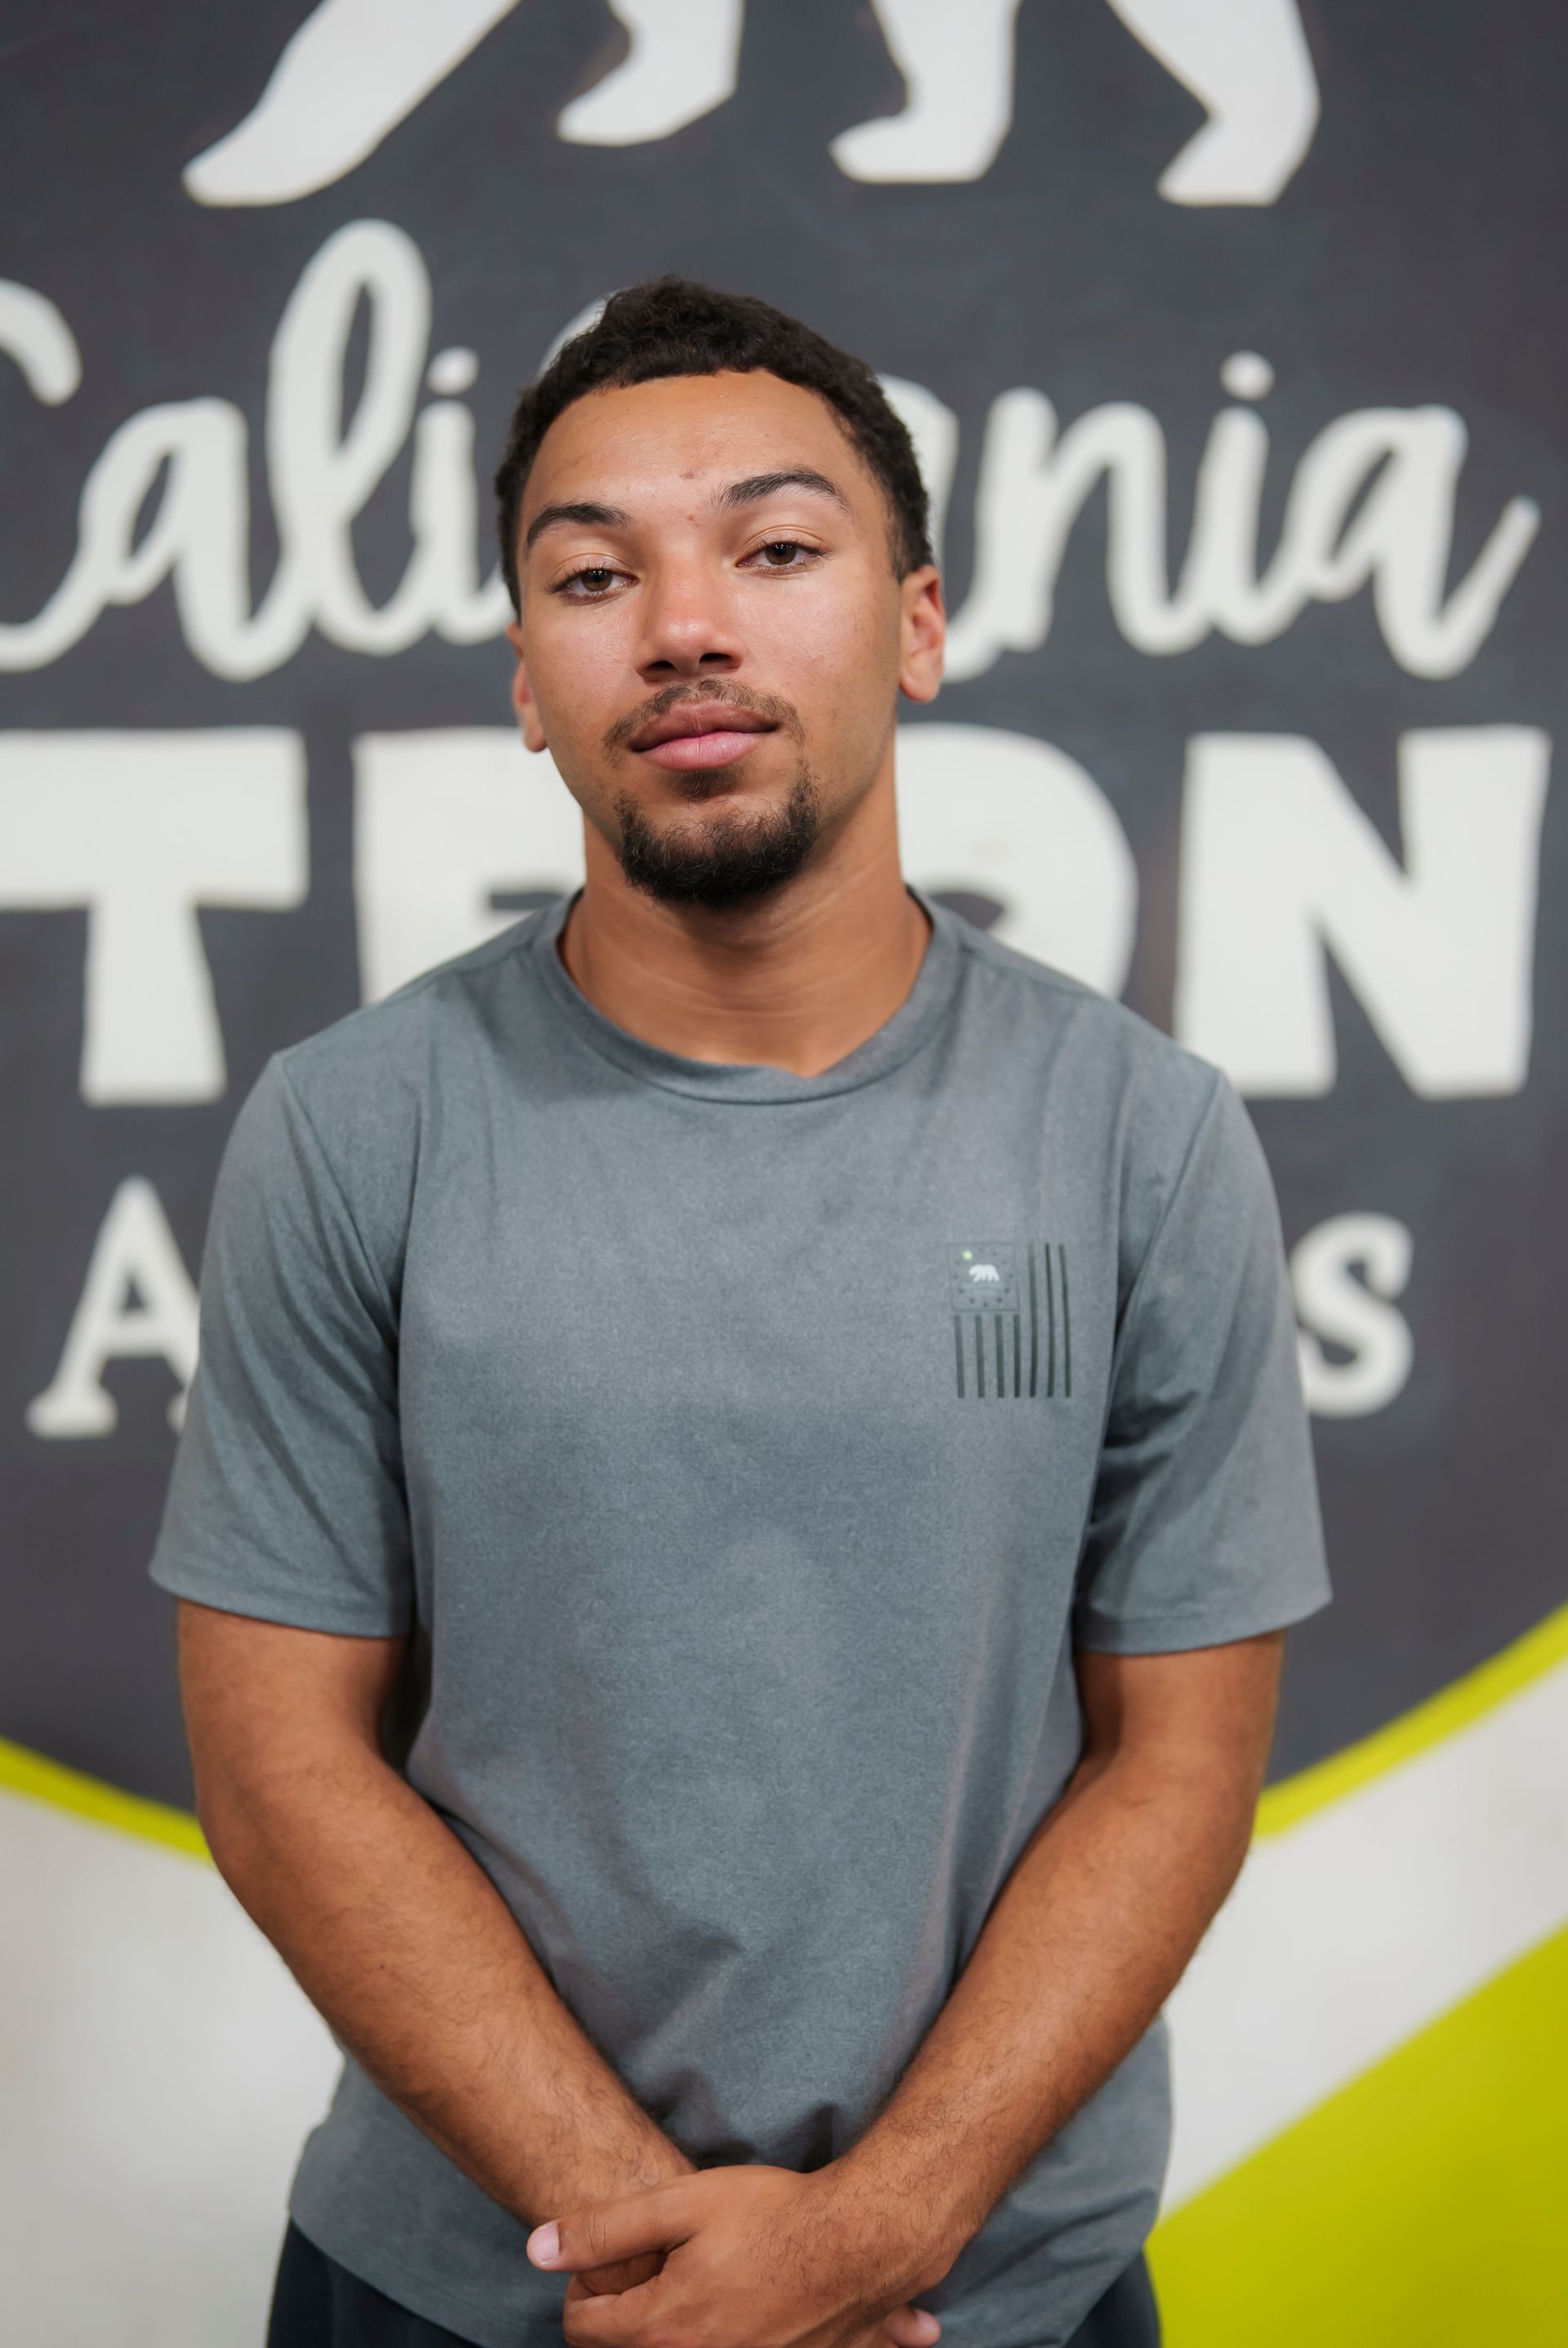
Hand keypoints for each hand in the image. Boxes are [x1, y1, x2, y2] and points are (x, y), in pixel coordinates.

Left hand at [526, 2164, 950, 2347]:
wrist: (864, 2241)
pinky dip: (726, 2337)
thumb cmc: (774, 2214)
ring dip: (668, 2332)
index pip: (584, 2330)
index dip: (581, 2291)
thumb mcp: (682, 2201)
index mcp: (664, 2328)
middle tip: (642, 2275)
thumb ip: (605, 2229)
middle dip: (619, 2320)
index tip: (601, 2266)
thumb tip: (536, 2249)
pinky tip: (740, 2308)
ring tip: (689, 2287)